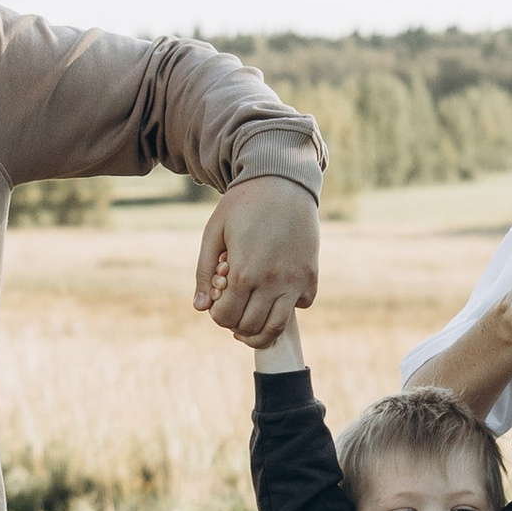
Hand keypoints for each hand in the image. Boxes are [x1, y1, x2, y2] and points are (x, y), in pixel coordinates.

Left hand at [194, 177, 320, 350]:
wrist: (281, 180)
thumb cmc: (243, 204)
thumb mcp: (214, 232)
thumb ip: (204, 272)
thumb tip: (200, 307)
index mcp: (244, 272)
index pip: (226, 317)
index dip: (218, 316)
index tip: (218, 304)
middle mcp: (272, 281)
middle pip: (251, 327)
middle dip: (236, 324)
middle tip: (233, 311)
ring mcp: (295, 280)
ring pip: (277, 327)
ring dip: (261, 330)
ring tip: (252, 320)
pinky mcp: (311, 275)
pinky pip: (301, 305)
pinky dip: (289, 306)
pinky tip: (278, 291)